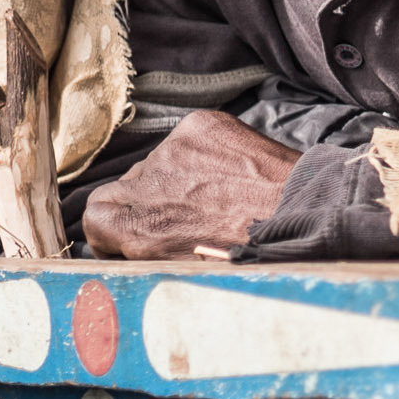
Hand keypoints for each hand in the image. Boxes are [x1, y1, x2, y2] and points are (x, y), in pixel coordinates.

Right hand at [81, 110, 302, 259]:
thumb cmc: (249, 255)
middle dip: (147, 201)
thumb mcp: (182, 273)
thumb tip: (123, 242)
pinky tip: (231, 173)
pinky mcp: (199, 126)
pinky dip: (203, 153)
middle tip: (185, 214)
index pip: (93, 214)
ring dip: (179, 176)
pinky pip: (186, 139)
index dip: (115, 225)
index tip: (136, 231)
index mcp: (138, 230)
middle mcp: (147, 186)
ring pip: (158, 162)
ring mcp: (172, 151)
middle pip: (122, 186)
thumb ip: (143, 253)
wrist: (306, 215)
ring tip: (219, 195)